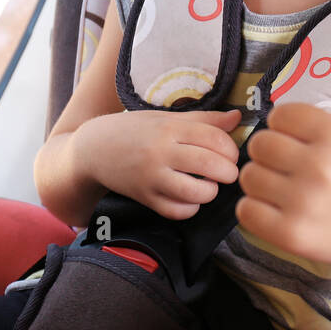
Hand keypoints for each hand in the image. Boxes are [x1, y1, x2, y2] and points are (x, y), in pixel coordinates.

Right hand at [74, 107, 241, 220]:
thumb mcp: (167, 118)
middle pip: (210, 164)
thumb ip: (204, 119)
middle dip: (228, 171)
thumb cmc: (135, 130)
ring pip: (196, 192)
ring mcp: (151, 177)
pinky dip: (190, 208)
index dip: (231, 148)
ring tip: (209, 185)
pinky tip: (191, 198)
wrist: (92, 149)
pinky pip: (176, 211)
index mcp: (169, 127)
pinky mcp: (144, 198)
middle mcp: (160, 151)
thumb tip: (238, 118)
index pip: (214, 138)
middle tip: (228, 172)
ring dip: (210, 191)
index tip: (231, 153)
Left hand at [236, 49, 330, 266]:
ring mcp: (304, 205)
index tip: (305, 142)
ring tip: (288, 189)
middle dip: (271, 155)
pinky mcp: (289, 235)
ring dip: (261, 182)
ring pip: (248, 177)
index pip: (279, 115)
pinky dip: (256, 210)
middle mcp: (322, 169)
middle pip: (259, 144)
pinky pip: (245, 210)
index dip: (287, 128)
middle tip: (293, 167)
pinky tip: (281, 211)